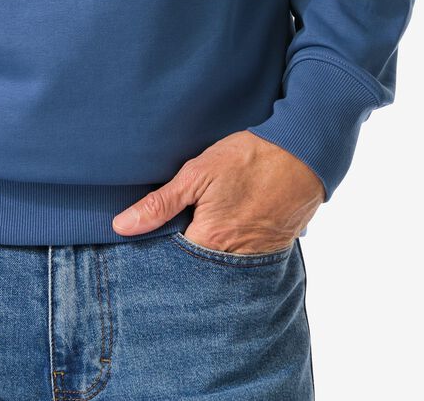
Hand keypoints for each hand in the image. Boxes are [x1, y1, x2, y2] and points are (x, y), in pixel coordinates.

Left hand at [111, 132, 324, 253]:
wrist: (301, 153)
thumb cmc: (248, 159)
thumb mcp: (197, 173)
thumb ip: (160, 203)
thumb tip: (122, 226)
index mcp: (209, 241)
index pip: (171, 260)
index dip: (156, 249)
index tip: (144, 237)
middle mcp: (233, 259)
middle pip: (196, 268)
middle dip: (182, 255)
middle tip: (177, 228)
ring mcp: (256, 257)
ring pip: (220, 267)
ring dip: (207, 253)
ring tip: (201, 227)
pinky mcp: (272, 250)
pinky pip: (244, 261)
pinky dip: (231, 250)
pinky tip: (226, 227)